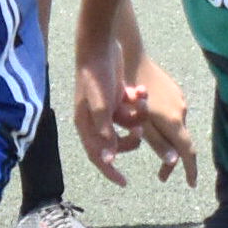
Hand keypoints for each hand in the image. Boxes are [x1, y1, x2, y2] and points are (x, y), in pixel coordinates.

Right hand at [73, 43, 136, 184]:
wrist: (100, 45)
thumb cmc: (95, 74)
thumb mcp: (102, 105)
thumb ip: (105, 131)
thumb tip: (107, 159)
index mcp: (86, 125)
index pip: (97, 156)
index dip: (110, 172)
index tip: (124, 182)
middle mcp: (96, 120)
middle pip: (116, 143)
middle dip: (131, 139)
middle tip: (140, 134)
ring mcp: (107, 109)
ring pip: (128, 124)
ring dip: (138, 116)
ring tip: (141, 100)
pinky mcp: (117, 97)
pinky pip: (132, 109)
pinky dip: (138, 102)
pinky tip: (139, 90)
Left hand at [127, 54, 196, 183]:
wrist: (131, 57)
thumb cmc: (130, 93)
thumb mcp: (139, 122)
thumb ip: (157, 142)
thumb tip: (174, 162)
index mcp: (174, 121)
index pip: (187, 152)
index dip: (190, 170)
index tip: (191, 184)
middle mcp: (181, 111)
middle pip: (181, 142)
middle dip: (172, 160)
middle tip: (161, 176)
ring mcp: (179, 99)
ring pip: (176, 127)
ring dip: (167, 140)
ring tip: (150, 145)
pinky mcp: (175, 90)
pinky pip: (173, 113)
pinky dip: (166, 124)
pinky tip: (151, 121)